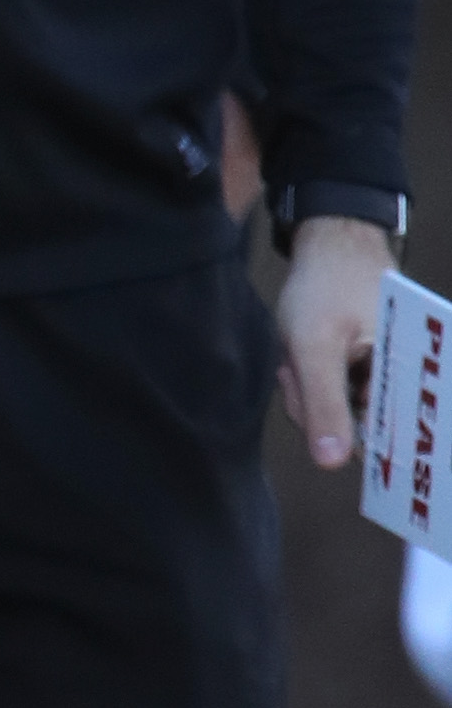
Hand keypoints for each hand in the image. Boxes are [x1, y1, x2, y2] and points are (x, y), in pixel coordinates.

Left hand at [274, 212, 392, 469]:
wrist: (329, 244)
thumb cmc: (327, 286)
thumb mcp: (315, 346)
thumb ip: (325, 403)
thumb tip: (333, 463)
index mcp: (407, 379)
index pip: (386, 441)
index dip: (349, 439)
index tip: (324, 407)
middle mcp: (398, 385)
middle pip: (347, 431)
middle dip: (312, 403)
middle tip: (299, 366)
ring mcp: (376, 382)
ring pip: (329, 417)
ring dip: (304, 390)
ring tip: (301, 350)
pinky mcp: (357, 378)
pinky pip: (325, 398)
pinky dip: (306, 383)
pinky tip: (300, 355)